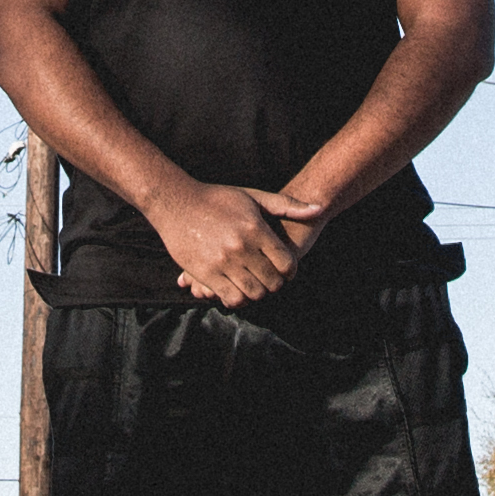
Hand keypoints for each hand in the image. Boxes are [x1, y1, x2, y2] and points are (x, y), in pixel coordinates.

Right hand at [146, 181, 323, 306]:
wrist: (175, 201)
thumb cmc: (217, 198)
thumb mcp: (253, 196)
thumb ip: (287, 205)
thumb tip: (319, 208)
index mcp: (255, 229)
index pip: (286, 263)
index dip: (290, 271)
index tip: (286, 271)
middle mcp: (241, 247)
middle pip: (272, 282)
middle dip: (276, 284)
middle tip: (272, 280)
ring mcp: (222, 262)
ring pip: (254, 293)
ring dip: (258, 293)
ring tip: (255, 284)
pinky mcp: (205, 273)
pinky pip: (231, 298)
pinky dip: (238, 299)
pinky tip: (237, 288)